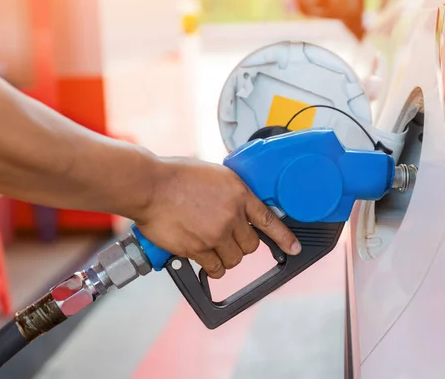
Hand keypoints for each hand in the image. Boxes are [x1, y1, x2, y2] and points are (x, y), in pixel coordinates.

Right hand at [135, 157, 300, 277]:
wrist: (150, 185)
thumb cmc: (177, 176)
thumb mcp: (216, 175)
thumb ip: (233, 193)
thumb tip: (241, 209)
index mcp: (240, 194)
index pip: (270, 220)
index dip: (285, 237)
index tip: (294, 248)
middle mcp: (232, 215)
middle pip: (251, 246)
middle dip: (241, 244)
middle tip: (226, 236)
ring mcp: (216, 234)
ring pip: (234, 259)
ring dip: (226, 256)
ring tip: (210, 243)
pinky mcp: (198, 249)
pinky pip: (215, 268)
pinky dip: (211, 267)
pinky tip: (204, 255)